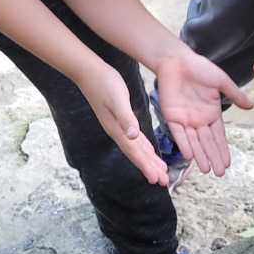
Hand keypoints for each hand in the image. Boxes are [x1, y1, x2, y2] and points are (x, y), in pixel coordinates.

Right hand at [78, 63, 169, 186]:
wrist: (89, 72)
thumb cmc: (104, 83)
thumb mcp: (117, 99)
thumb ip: (125, 117)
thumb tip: (132, 136)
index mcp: (118, 129)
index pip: (134, 152)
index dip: (145, 166)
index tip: (156, 179)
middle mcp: (118, 131)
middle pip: (136, 154)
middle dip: (150, 167)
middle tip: (164, 181)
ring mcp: (118, 125)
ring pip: (136, 147)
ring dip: (148, 159)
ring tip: (159, 171)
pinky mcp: (120, 118)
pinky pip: (135, 138)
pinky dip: (143, 146)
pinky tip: (148, 150)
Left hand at [156, 51, 253, 175]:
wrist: (177, 61)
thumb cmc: (200, 68)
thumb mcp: (221, 81)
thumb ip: (234, 94)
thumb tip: (251, 106)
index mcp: (212, 112)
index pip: (218, 135)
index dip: (222, 149)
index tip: (228, 163)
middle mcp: (199, 120)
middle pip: (208, 143)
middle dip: (214, 157)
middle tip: (220, 173)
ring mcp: (186, 120)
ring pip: (194, 142)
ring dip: (200, 156)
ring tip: (206, 170)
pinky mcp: (172, 117)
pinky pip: (179, 134)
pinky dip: (184, 144)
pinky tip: (190, 156)